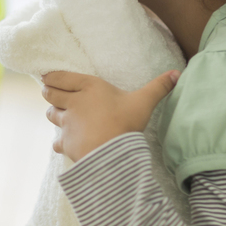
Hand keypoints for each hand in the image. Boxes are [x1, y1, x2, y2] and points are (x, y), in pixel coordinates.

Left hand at [42, 70, 179, 161]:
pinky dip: (59, 142)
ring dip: (53, 114)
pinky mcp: (65, 142)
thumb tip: (177, 73)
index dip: (52, 77)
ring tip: (58, 115)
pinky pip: (56, 141)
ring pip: (50, 115)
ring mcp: (66, 123)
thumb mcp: (144, 102)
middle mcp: (73, 102)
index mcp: (88, 87)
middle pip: (50, 94)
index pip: (60, 77)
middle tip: (50, 93)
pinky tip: (63, 144)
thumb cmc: (126, 122)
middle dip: (49, 93)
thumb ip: (158, 87)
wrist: (112, 153)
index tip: (47, 77)